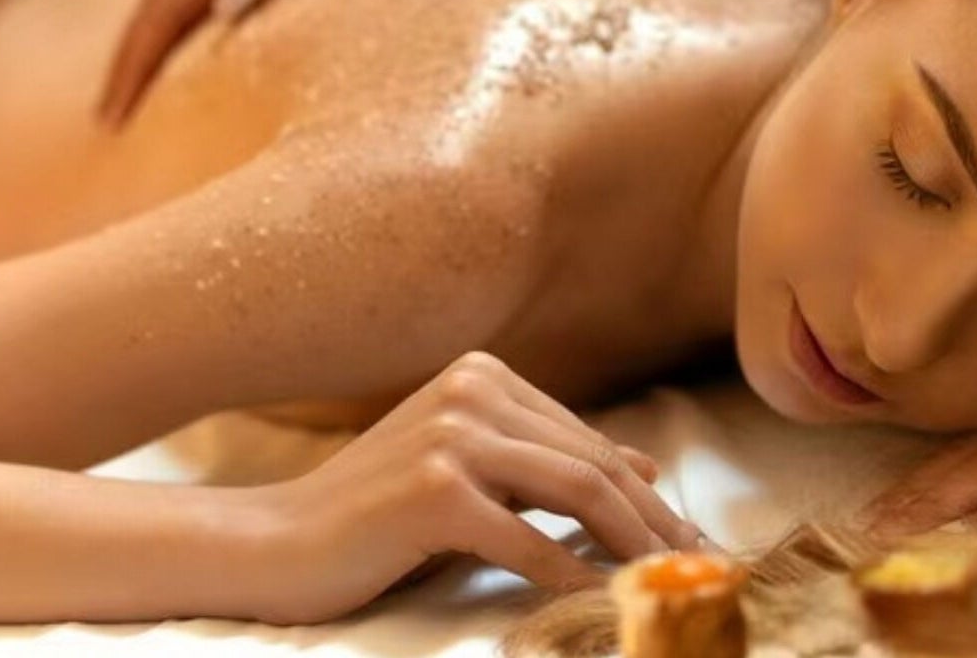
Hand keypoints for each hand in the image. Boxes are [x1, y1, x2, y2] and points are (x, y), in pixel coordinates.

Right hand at [98, 0, 499, 126]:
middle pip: (162, 3)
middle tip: (110, 124)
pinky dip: (196, 29)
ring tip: (144, 100)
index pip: (166, 8)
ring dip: (156, 47)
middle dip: (131, 63)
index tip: (113, 120)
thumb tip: (223, 9)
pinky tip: (212, 57)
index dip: (135, 64)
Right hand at [254, 352, 699, 624]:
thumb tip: (644, 464)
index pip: (585, 441)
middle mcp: (473, 391)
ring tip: (666, 583)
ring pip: (576, 491)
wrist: (277, 541)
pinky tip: (600, 599)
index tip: (686, 535)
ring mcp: (452, 436)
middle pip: (590, 463)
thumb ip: (549, 460)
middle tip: (699, 565)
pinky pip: (526, 539)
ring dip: (632, 543)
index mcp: (483, 377)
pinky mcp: (434, 489)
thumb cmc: (376, 512)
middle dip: (653, 520)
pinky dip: (570, 574)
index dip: (644, 492)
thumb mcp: (474, 471)